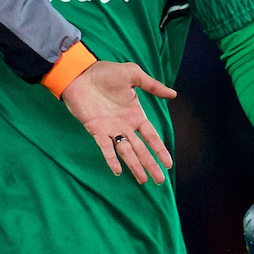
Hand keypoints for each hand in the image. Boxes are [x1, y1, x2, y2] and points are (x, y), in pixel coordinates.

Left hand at [60, 60, 175, 183]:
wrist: (79, 73)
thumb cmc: (105, 72)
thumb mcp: (132, 74)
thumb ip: (153, 86)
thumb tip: (174, 94)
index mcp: (135, 115)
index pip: (151, 136)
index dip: (160, 150)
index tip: (169, 164)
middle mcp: (125, 125)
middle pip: (141, 149)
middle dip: (150, 164)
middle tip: (160, 180)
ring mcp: (110, 130)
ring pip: (126, 152)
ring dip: (134, 166)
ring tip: (143, 180)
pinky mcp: (96, 130)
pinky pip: (105, 148)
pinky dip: (111, 159)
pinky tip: (118, 171)